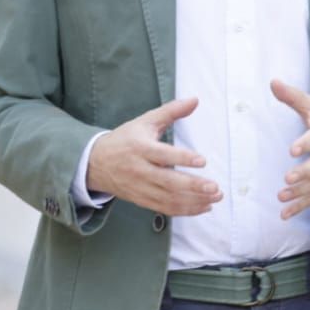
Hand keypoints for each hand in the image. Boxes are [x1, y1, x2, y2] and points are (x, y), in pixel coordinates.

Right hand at [87, 97, 221, 215]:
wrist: (94, 163)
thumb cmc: (125, 139)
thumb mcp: (145, 121)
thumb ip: (171, 111)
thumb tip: (195, 99)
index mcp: (140, 148)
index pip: (163, 155)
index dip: (182, 159)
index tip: (203, 161)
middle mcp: (140, 170)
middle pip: (168, 182)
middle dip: (193, 186)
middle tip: (215, 188)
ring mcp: (140, 188)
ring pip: (169, 199)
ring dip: (194, 201)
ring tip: (215, 197)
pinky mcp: (142, 200)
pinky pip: (165, 209)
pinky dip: (185, 210)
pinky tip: (203, 207)